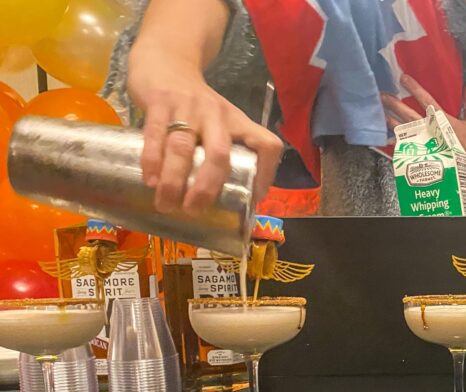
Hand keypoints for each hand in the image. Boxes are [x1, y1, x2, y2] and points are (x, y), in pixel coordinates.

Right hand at [127, 46, 282, 215]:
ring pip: (183, 147)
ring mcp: (188, 107)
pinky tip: (150, 180)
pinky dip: (153, 160)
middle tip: (194, 210)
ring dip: (175, 181)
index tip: (252, 198)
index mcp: (238, 123)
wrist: (166, 60)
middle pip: (219, 154)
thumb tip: (227, 199)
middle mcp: (217, 115)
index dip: (267, 174)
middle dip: (207, 187)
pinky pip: (156, 135)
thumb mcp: (220, 122)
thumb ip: (223, 151)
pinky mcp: (159, 101)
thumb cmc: (196, 104)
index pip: (267, 145)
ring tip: (166, 204)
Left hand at [382, 75, 465, 190]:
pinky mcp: (430, 160)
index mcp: (447, 122)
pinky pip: (412, 150)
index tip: (403, 78)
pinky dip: (402, 142)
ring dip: (394, 122)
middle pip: (411, 117)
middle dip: (395, 105)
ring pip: (408, 133)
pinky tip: (392, 136)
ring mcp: (431, 147)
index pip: (427, 101)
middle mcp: (435, 134)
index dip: (414, 88)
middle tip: (382, 95)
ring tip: (382, 113)